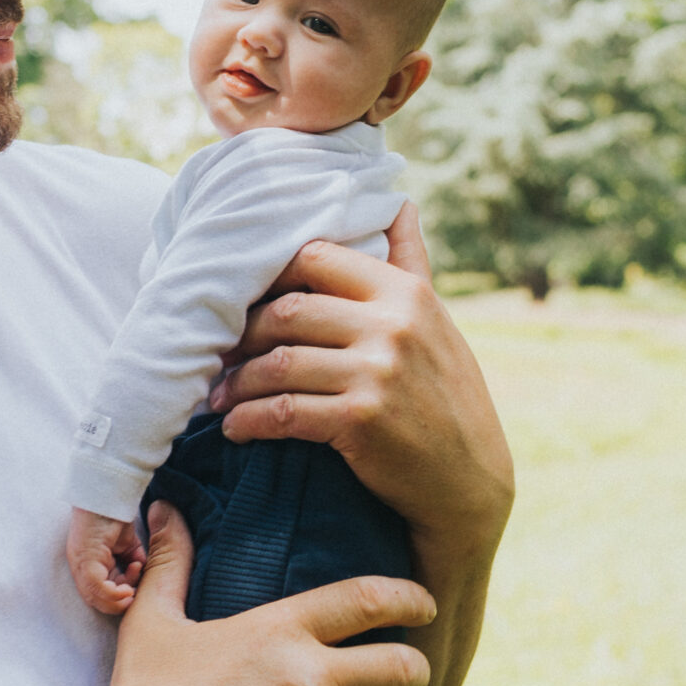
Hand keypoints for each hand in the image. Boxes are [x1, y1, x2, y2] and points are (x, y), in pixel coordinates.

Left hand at [64, 507, 144, 613]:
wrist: (109, 492)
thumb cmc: (115, 513)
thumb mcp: (127, 543)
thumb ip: (132, 559)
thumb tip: (141, 572)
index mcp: (88, 564)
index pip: (99, 594)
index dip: (117, 599)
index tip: (134, 590)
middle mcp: (80, 567)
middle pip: (96, 601)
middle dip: (118, 603)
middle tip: (134, 594)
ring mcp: (80, 564)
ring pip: (96, 598)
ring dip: (118, 600)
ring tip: (132, 589)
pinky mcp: (86, 560)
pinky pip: (97, 588)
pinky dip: (115, 594)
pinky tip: (129, 587)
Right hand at [76, 504, 433, 685]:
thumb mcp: (151, 624)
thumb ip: (170, 563)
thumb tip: (164, 508)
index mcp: (279, 630)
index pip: (369, 600)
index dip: (409, 599)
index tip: (425, 604)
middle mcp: (312, 677)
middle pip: (404, 666)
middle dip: (413, 670)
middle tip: (405, 676)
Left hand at [207, 203, 512, 560]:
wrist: (468, 482)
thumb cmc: (446, 397)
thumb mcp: (436, 322)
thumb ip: (410, 263)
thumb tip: (399, 203)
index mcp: (405, 292)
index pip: (315, 258)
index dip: (270, 279)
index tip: (245, 304)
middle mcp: (392, 324)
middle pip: (287, 311)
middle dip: (242, 335)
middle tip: (218, 354)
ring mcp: (377, 372)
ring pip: (278, 363)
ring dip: (236, 383)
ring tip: (219, 396)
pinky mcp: (360, 420)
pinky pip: (283, 412)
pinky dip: (248, 421)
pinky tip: (235, 428)